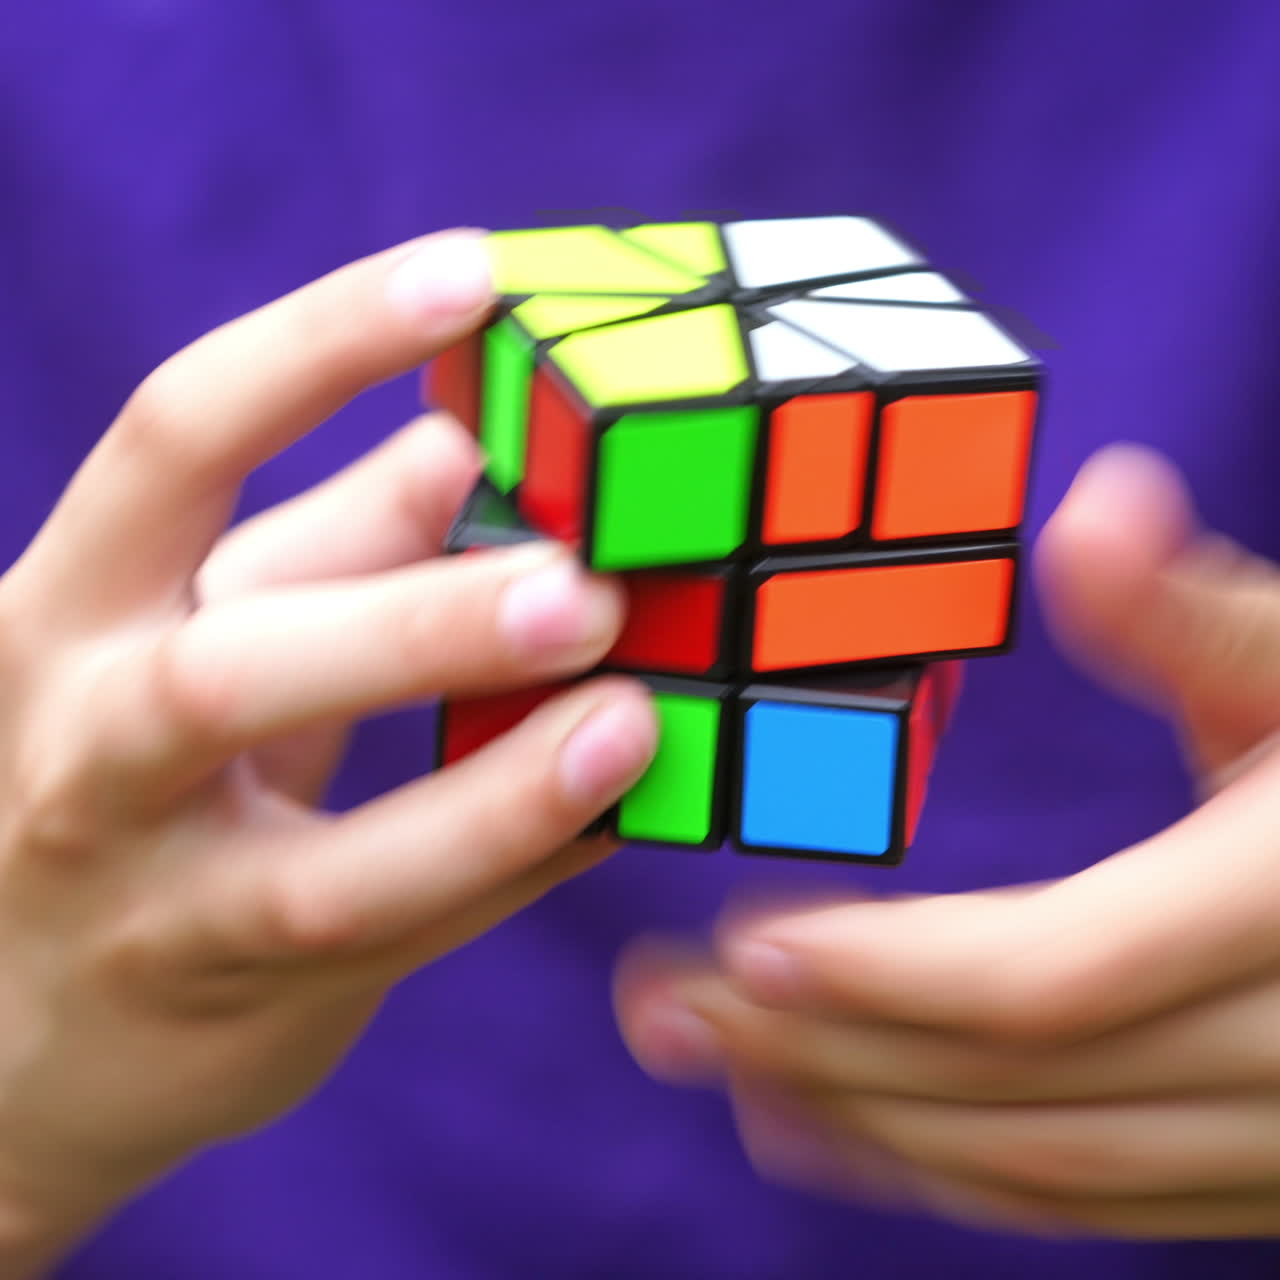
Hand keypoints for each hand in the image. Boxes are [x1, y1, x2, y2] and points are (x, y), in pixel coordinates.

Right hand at [0, 230, 655, 1274]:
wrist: (12, 1024)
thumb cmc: (129, 780)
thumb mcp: (199, 632)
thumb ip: (324, 544)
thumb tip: (457, 438)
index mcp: (70, 608)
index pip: (179, 439)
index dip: (323, 344)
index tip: (475, 274)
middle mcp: (84, 750)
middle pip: (232, 668)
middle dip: (418, 622)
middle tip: (584, 583)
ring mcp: (155, 903)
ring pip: (321, 869)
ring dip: (492, 793)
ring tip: (633, 723)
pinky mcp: (239, 1008)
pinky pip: (403, 942)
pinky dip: (520, 871)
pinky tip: (622, 817)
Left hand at [616, 444, 1279, 1238]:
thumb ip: (1193, 611)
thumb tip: (1098, 504)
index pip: (1050, 976)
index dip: (883, 972)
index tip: (736, 937)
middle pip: (1013, 1087)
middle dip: (821, 1049)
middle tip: (661, 1002)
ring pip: (1035, 1164)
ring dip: (858, 1119)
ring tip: (711, 1057)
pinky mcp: (1253, 1171)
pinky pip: (1081, 1198)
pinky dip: (941, 1172)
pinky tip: (824, 1124)